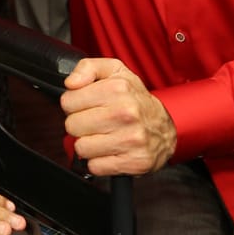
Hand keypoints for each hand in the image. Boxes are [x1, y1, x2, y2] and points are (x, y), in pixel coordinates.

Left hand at [61, 57, 175, 176]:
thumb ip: (88, 68)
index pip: (68, 101)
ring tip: (103, 136)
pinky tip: (110, 150)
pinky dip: (99, 161)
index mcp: (118, 88)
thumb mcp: (115, 72)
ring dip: (88, 145)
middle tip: (95, 122)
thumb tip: (70, 82)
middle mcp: (126, 113)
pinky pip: (95, 167)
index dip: (74, 104)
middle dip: (80, 125)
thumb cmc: (135, 100)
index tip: (87, 105)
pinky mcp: (134, 162)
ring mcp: (131, 139)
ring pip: (81, 148)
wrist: (165, 129)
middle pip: (72, 126)